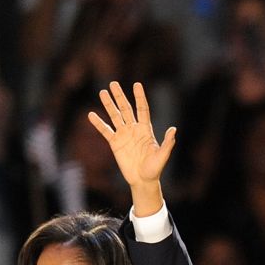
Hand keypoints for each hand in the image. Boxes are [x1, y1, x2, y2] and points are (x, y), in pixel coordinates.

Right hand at [88, 81, 175, 203]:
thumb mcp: (162, 156)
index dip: (139, 97)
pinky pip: (105, 131)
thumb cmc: (154, 169)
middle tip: (113, 83)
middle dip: (120, 96)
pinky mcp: (115, 144)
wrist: (143, 180)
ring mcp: (124, 135)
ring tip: (102, 92)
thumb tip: (173, 130)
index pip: (142, 109)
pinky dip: (98, 123)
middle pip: (126, 109)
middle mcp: (134, 129)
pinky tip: (91, 115)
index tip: (136, 85)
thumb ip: (167, 143)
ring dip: (108, 105)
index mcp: (146, 129)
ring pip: (115, 116)